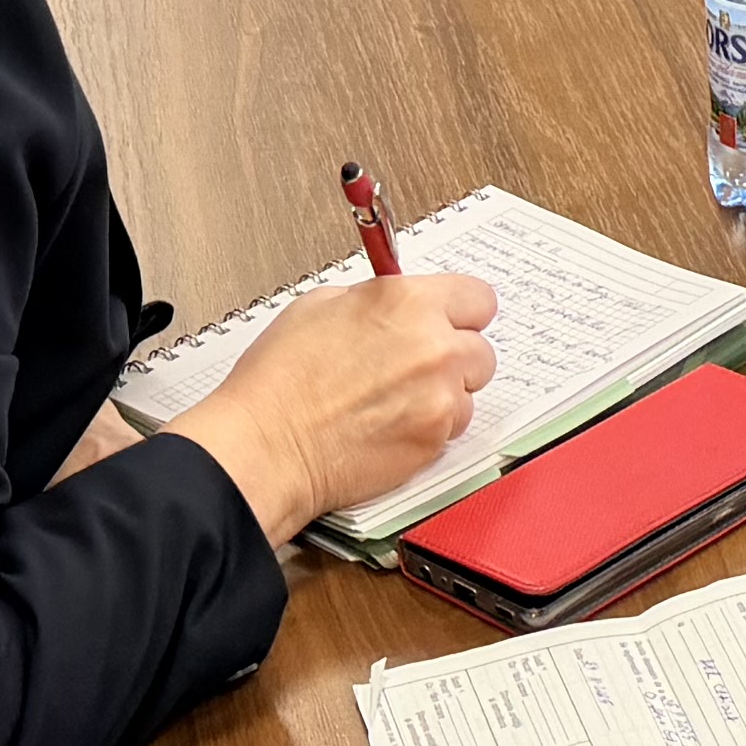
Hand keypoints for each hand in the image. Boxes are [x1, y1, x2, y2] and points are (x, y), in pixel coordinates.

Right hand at [169, 269, 502, 539]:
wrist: (265, 446)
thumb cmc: (279, 382)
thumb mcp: (319, 306)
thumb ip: (376, 300)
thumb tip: (394, 304)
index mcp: (408, 303)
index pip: (478, 298)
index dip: (460, 312)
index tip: (449, 322)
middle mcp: (434, 347)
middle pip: (480, 349)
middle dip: (453, 357)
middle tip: (415, 367)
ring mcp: (438, 398)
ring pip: (468, 393)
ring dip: (443, 396)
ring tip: (394, 402)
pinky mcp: (433, 443)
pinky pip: (450, 431)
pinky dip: (428, 430)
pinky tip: (389, 427)